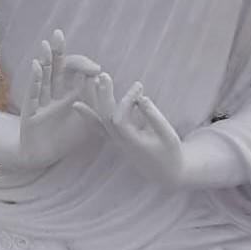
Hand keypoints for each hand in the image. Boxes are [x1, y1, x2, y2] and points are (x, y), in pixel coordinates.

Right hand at [19, 29, 100, 168]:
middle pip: (57, 67)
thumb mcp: (91, 124)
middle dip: (58, 51)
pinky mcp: (31, 111)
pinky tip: (37, 66)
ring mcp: (42, 101)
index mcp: (71, 94)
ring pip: (44, 76)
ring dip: (45, 60)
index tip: (97, 71)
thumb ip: (104, 111)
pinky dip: (35, 79)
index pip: (76, 72)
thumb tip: (129, 102)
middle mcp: (55, 93)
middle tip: (58, 34)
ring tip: (46, 44)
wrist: (42, 156)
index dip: (84, 66)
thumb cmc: (67, 138)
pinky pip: (33, 93)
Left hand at [75, 73, 184, 188]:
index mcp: (132, 143)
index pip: (120, 119)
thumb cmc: (171, 153)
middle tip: (103, 75)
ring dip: (93, 102)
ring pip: (99, 122)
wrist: (167, 174)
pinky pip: (99, 128)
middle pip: (105, 118)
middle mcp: (120, 143)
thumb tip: (141, 98)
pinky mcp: (116, 141)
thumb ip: (154, 117)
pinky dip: (89, 115)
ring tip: (88, 82)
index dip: (127, 100)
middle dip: (104, 96)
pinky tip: (79, 104)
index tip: (139, 86)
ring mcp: (116, 142)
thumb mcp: (167, 134)